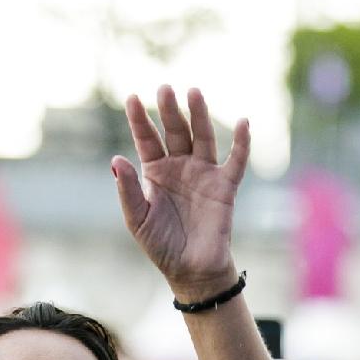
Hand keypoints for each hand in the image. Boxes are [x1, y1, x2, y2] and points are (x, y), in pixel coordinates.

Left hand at [112, 86, 249, 299]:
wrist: (191, 271)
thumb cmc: (161, 245)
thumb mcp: (136, 219)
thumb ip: (127, 190)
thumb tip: (115, 160)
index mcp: (156, 171)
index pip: (147, 139)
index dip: (140, 119)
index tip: (132, 98)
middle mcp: (181, 166)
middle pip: (175, 131)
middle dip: (170, 110)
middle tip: (165, 88)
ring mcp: (204, 174)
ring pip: (203, 138)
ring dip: (199, 116)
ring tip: (193, 92)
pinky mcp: (225, 188)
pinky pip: (235, 162)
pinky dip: (241, 143)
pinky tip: (243, 123)